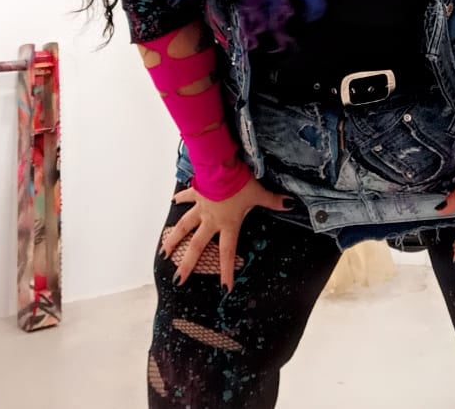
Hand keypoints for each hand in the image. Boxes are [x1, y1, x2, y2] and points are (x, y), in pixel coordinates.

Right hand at [161, 177, 291, 291]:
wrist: (220, 166)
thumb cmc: (240, 182)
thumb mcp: (259, 193)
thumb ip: (273, 201)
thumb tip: (290, 204)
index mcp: (227, 224)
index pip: (227, 253)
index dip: (226, 272)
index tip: (224, 289)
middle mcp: (211, 220)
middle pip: (197, 246)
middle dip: (187, 264)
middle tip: (178, 279)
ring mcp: (201, 207)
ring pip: (184, 226)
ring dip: (173, 239)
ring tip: (164, 252)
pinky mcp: (197, 193)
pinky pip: (187, 197)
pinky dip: (179, 199)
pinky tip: (172, 202)